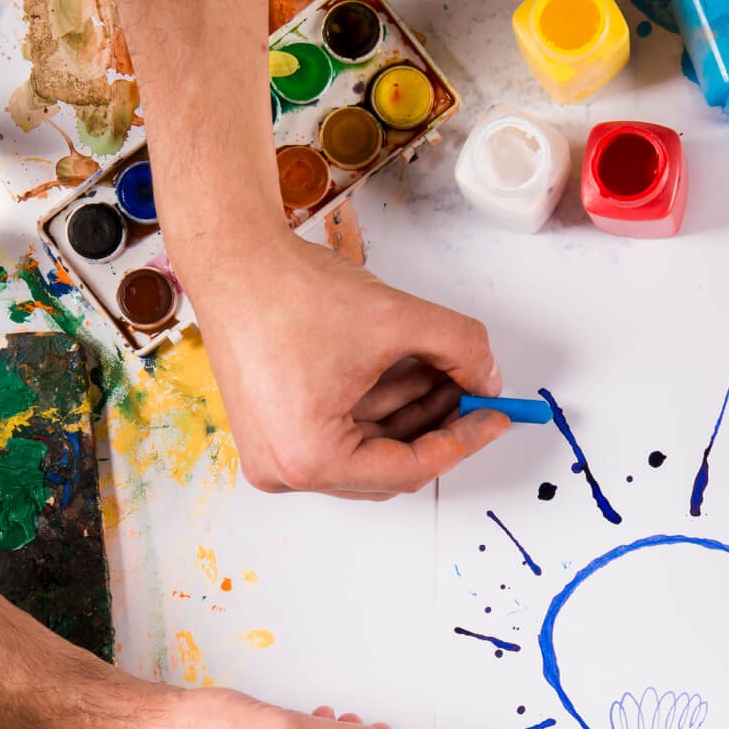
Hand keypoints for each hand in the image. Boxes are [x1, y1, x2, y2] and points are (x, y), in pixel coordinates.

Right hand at [175, 230, 510, 497]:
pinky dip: (380, 404)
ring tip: (446, 370)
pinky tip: (409, 369)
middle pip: (388, 465)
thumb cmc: (288, 290)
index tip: (496, 416)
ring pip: (368, 447)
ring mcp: (275, 452)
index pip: (408, 468)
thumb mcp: (396, 318)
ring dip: (411, 410)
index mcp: (309, 458)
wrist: (232, 259)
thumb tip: (489, 379)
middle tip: (476, 392)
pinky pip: (343, 430)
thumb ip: (460, 349)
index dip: (463, 440)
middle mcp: (285, 469)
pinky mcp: (274, 429)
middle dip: (437, 425)